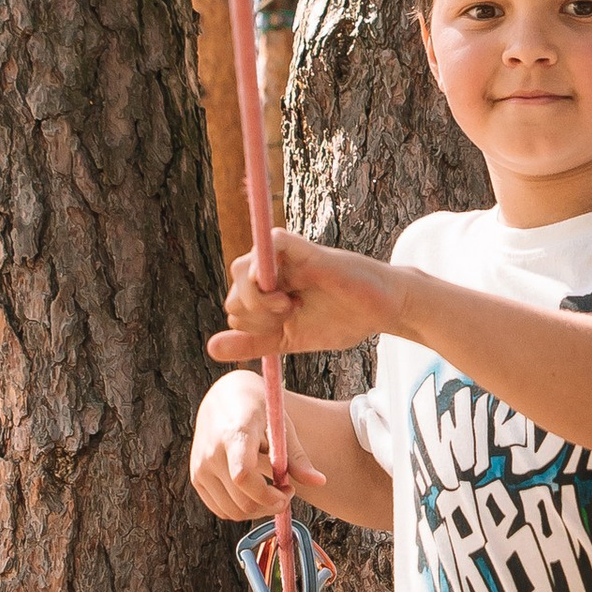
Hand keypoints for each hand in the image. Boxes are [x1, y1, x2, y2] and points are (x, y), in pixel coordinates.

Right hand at [189, 373, 325, 522]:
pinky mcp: (196, 477)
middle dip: (271, 505)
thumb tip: (320, 482)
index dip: (267, 494)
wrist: (224, 397)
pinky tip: (255, 494)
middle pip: (242, 500)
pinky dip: (241, 510)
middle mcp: (212, 453)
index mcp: (235, 435)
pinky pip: (221, 509)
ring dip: (258, 511)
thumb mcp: (281, 426)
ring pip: (232, 511)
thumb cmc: (258, 409)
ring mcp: (200, 467)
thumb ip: (297, 457)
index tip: (289, 490)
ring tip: (273, 492)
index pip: (242, 475)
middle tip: (288, 491)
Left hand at [207, 230, 403, 366]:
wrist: (382, 310)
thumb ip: (252, 343)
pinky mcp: (302, 247)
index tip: (285, 328)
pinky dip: (267, 269)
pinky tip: (286, 293)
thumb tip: (210, 347)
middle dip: (256, 316)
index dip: (253, 326)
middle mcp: (272, 270)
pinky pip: (267, 243)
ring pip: (241, 270)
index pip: (234, 308)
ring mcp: (286, 257)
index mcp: (267, 291)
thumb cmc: (341, 320)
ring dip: (259, 300)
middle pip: (232, 291)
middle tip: (289, 316)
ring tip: (290, 306)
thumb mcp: (289, 340)